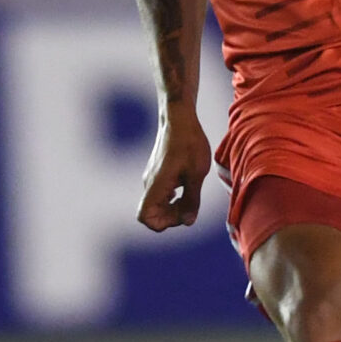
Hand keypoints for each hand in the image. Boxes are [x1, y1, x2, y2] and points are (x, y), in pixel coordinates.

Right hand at [137, 104, 212, 229]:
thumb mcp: (196, 174)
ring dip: (174, 206)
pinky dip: (173, 197)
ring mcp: (152, 177)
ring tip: (191, 194)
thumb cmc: (189, 143)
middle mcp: (150, 183)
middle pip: (152, 213)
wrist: (179, 118)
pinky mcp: (157, 172)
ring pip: (158, 203)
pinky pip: (161, 193)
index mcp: (156, 185)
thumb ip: (191, 200)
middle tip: (191, 206)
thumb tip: (188, 222)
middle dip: (172, 216)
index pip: (144, 217)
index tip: (180, 214)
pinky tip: (186, 186)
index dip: (161, 223)